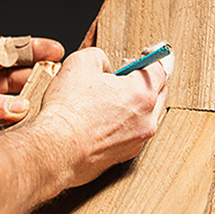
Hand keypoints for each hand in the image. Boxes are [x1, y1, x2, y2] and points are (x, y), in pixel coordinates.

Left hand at [0, 36, 66, 128]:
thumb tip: (19, 109)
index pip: (4, 51)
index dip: (30, 50)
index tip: (57, 50)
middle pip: (10, 77)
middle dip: (36, 78)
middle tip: (62, 83)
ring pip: (7, 104)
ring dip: (28, 106)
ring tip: (52, 107)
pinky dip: (13, 130)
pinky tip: (29, 131)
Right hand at [30, 45, 172, 187]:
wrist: (53, 152)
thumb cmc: (67, 112)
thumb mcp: (80, 62)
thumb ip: (101, 56)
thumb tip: (104, 66)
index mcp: (143, 93)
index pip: (161, 68)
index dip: (148, 58)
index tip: (139, 57)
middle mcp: (146, 119)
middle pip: (157, 93)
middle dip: (141, 83)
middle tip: (117, 81)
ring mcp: (136, 141)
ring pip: (144, 116)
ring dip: (131, 106)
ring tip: (104, 104)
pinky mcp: (122, 157)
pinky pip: (129, 135)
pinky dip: (120, 126)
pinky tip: (98, 124)